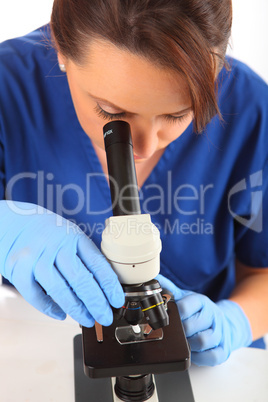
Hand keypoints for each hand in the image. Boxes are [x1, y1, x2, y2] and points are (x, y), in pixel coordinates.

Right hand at [0, 201, 124, 326]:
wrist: (12, 223)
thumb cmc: (45, 231)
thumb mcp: (69, 234)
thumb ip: (83, 255)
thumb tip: (102, 285)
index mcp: (74, 237)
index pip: (97, 264)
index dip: (110, 285)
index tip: (117, 300)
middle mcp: (56, 247)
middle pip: (81, 280)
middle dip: (96, 303)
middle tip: (105, 317)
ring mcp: (37, 259)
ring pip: (60, 290)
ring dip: (77, 309)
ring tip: (88, 319)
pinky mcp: (19, 270)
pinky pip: (36, 295)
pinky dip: (50, 308)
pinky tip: (61, 314)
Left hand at [157, 274, 251, 365]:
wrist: (224, 323)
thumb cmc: (200, 311)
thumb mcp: (186, 298)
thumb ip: (170, 290)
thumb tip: (155, 279)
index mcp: (201, 302)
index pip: (185, 306)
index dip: (175, 314)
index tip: (168, 317)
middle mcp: (212, 316)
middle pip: (191, 326)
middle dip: (179, 331)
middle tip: (174, 332)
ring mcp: (219, 333)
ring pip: (202, 341)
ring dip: (189, 345)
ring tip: (184, 342)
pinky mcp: (223, 350)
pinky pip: (212, 356)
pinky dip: (200, 357)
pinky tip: (194, 352)